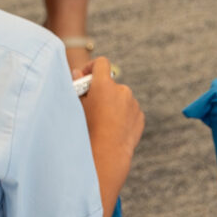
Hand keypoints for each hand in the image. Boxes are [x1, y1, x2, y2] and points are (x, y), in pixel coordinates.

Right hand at [79, 54, 143, 173]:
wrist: (107, 153)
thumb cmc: (88, 128)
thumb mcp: (77, 105)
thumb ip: (76, 84)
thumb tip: (77, 73)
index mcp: (105, 84)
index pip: (102, 63)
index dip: (92, 67)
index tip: (86, 77)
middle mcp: (122, 90)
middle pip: (110, 83)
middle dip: (101, 90)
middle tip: (91, 104)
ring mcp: (133, 104)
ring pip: (121, 98)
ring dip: (113, 103)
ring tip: (103, 121)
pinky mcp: (140, 117)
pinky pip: (129, 111)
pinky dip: (122, 115)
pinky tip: (113, 128)